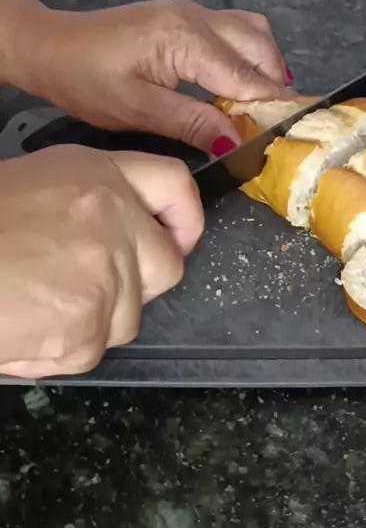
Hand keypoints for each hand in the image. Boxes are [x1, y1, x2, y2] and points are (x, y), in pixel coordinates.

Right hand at [0, 145, 202, 378]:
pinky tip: (19, 330)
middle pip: (167, 265)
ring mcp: (107, 273)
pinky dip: (56, 352)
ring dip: (89, 323)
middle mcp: (113, 217)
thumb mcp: (30, 187)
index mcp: (95, 175)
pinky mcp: (88, 324)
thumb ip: (86, 206)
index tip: (177, 239)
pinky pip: (88, 351)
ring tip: (31, 308)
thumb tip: (118, 238)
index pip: (173, 182)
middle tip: (87, 290)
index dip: (184, 217)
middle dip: (137, 285)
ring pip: (127, 318)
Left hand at [6, 0, 289, 153]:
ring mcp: (192, 12)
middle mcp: (196, 17)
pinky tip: (239, 85)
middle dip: (275, 85)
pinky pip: (234, 30)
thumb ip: (192, 122)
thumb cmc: (88, 81)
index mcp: (186, 39)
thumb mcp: (140, 110)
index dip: (271, 105)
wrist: (54, 47)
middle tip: (278, 124)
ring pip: (252, 32)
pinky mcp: (185, 16)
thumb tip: (234, 142)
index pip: (245, 76)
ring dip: (265, 66)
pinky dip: (248, 56)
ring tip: (262, 106)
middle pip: (259, 47)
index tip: (293, 129)